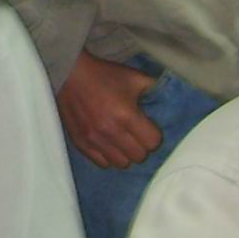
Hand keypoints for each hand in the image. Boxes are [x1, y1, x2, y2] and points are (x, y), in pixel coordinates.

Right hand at [56, 51, 163, 168]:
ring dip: (125, 153)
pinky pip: (102, 163)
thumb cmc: (104, 75)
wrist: (69, 74)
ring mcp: (94, 140)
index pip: (152, 142)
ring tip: (122, 140)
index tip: (147, 126)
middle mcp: (110, 132)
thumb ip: (154, 89)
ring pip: (121, 164)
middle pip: (139, 156)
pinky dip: (108, 156)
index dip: (153, 134)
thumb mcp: (133, 77)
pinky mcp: (81, 143)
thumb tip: (169, 99)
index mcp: (126, 115)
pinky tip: (108, 144)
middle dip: (141, 145)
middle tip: (135, 133)